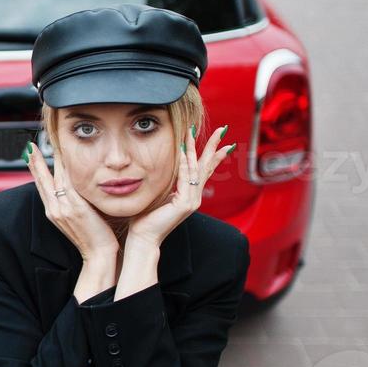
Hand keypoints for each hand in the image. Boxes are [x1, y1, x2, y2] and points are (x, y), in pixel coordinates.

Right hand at [25, 141, 119, 262]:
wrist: (98, 255)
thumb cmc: (93, 238)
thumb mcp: (77, 219)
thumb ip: (73, 203)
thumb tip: (76, 189)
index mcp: (53, 211)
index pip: (42, 185)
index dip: (35, 169)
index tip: (31, 155)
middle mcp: (54, 208)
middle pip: (43, 179)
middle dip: (36, 161)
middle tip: (31, 146)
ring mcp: (63, 208)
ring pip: (54, 178)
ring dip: (50, 160)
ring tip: (46, 146)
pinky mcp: (75, 207)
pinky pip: (68, 183)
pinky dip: (64, 170)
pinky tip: (64, 157)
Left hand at [123, 125, 234, 249]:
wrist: (143, 236)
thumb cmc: (146, 217)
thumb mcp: (159, 194)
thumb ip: (167, 182)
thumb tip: (166, 167)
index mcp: (190, 194)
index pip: (204, 170)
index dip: (212, 154)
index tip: (221, 140)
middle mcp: (195, 196)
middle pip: (207, 166)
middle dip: (214, 146)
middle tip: (223, 129)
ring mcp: (192, 201)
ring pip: (195, 169)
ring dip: (195, 148)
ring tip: (194, 131)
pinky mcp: (185, 204)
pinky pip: (185, 178)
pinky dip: (184, 163)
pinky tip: (183, 149)